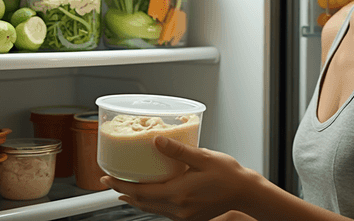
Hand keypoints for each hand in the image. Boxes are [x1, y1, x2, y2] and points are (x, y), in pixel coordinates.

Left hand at [101, 136, 254, 220]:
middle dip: (123, 192)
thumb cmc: (228, 174)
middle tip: (109, 181)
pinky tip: (148, 196)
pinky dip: (150, 203)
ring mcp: (183, 215)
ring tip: (123, 189)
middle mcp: (179, 208)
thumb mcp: (203, 157)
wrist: (245, 192)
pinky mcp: (188, 217)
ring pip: (151, 209)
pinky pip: (162, 211)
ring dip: (135, 199)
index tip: (107, 178)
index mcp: (179, 193)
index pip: (141, 192)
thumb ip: (178, 150)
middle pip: (142, 203)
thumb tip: (157, 141)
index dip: (121, 185)